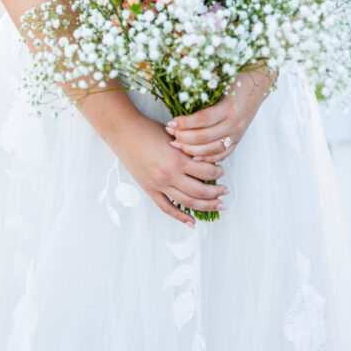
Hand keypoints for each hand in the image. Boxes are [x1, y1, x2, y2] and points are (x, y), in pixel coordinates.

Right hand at [111, 113, 228, 226]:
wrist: (125, 132)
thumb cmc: (148, 129)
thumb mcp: (174, 136)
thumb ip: (188, 149)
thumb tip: (205, 159)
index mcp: (178, 159)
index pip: (206, 171)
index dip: (217, 172)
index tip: (223, 171)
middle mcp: (170, 175)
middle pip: (200, 191)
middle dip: (215, 193)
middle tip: (225, 191)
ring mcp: (159, 185)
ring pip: (187, 202)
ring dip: (205, 205)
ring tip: (217, 205)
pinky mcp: (150, 190)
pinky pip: (167, 208)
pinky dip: (181, 216)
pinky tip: (192, 222)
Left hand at [165, 62, 276, 163]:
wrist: (260, 82)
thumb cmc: (238, 75)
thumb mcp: (222, 73)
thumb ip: (205, 74)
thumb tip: (182, 62)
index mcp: (230, 106)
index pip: (203, 120)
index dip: (185, 123)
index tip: (171, 121)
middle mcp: (235, 123)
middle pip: (205, 137)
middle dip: (184, 137)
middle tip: (169, 132)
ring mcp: (238, 133)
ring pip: (212, 150)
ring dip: (192, 150)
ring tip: (176, 144)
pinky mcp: (239, 139)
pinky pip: (223, 154)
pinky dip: (207, 158)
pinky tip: (193, 156)